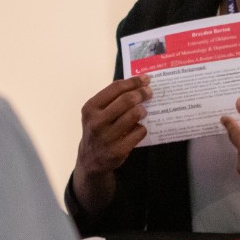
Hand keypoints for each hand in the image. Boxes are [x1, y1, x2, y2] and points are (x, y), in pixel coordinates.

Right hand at [72, 75, 151, 209]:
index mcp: (91, 108)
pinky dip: (142, 128)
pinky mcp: (118, 150)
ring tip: (143, 111)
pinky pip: (139, 132)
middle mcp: (97, 121)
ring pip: (134, 115)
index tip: (145, 79)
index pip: (116, 88)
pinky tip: (138, 128)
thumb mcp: (96, 113)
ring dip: (142, 110)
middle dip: (141, 94)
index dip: (133, 82)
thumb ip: (112, 99)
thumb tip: (138, 84)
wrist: (90, 159)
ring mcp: (107, 137)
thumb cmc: (97, 129)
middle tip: (149, 93)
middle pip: (127, 100)